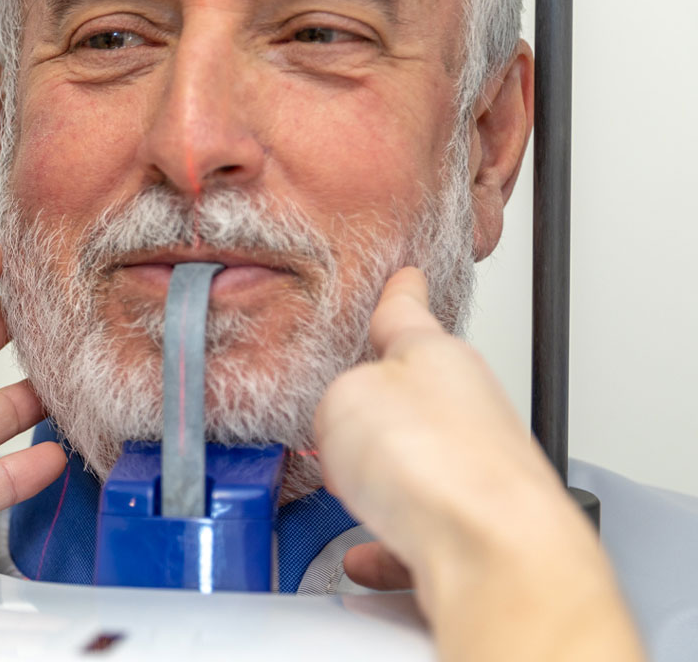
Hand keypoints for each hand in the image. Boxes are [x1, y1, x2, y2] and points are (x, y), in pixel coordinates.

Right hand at [313, 268, 641, 661]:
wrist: (496, 557)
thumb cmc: (441, 466)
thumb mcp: (347, 395)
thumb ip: (337, 392)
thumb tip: (339, 413)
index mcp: (438, 359)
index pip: (410, 313)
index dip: (400, 293)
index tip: (406, 278)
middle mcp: (468, 411)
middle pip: (418, 396)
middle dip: (377, 407)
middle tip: (339, 409)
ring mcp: (477, 474)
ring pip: (420, 469)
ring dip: (381, 481)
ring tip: (345, 491)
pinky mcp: (476, 532)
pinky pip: (418, 534)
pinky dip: (385, 544)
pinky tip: (362, 555)